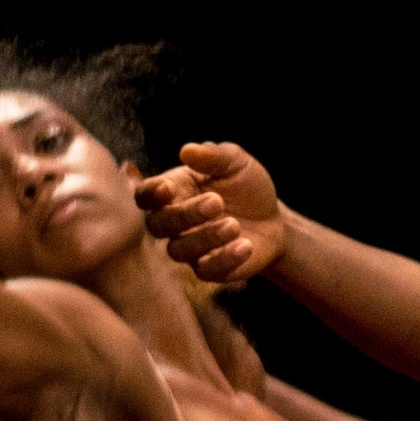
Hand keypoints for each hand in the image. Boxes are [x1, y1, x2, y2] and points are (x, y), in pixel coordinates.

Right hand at [139, 142, 286, 284]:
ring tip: (234, 224)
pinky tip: (246, 245)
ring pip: (179, 250)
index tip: (168, 188)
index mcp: (173, 192)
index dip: (151, 194)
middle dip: (184, 214)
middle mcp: (174, 223)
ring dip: (205, 238)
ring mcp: (190, 248)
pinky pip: (206, 270)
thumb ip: (212, 156)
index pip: (145, 195)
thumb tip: (187, 150)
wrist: (274, 219)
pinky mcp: (209, 269)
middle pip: (159, 224)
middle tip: (216, 202)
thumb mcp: (235, 163)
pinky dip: (224, 258)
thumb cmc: (246, 186)